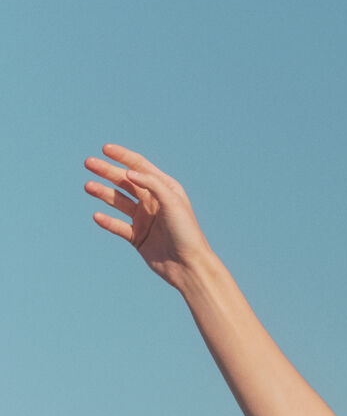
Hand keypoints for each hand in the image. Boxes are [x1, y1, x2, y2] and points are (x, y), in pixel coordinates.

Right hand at [84, 144, 211, 287]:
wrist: (188, 266)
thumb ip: (152, 184)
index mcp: (164, 188)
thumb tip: (129, 172)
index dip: (122, 156)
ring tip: (88, 186)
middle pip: (125, 181)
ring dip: (103, 193)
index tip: (105, 149)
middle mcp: (153, 201)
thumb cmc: (186, 232)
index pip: (139, 166)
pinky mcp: (137, 237)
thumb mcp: (172, 202)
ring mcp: (144, 219)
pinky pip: (118, 226)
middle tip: (88, 163)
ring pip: (118, 201)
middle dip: (106, 171)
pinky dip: (107, 221)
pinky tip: (97, 216)